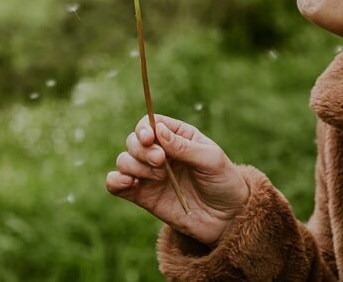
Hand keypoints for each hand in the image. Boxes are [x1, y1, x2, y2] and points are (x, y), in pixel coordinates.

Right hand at [105, 114, 249, 245]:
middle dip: (142, 149)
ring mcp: (149, 175)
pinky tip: (126, 183)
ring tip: (158, 177)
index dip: (144, 128)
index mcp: (177, 137)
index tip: (150, 139)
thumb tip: (158, 130)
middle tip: (160, 162)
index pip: (150, 123)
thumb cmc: (224, 183)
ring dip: (135, 166)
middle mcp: (160, 153)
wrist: (227, 219)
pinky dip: (115, 181)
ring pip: (124, 160)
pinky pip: (117, 184)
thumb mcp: (211, 160)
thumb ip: (184, 147)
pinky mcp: (142, 196)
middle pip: (134, 141)